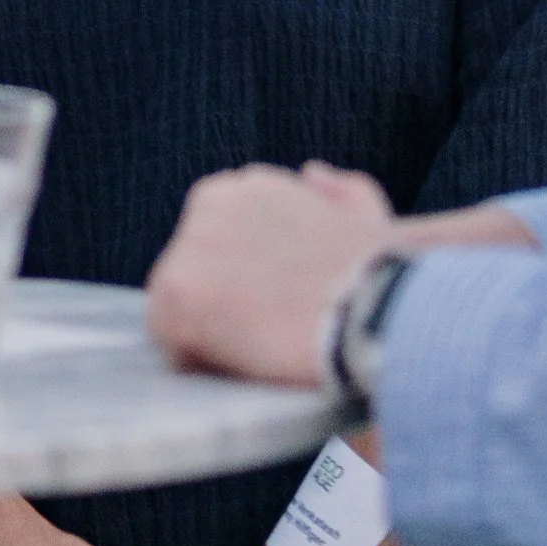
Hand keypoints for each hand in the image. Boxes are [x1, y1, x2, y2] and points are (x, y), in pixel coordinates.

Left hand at [146, 160, 398, 382]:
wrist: (371, 306)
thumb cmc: (377, 270)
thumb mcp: (365, 211)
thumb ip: (338, 191)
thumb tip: (310, 174)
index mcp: (243, 188)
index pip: (220, 240)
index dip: (243, 281)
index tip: (272, 307)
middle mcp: (206, 206)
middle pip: (196, 270)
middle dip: (221, 301)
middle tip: (263, 335)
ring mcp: (185, 250)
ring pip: (180, 306)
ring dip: (208, 331)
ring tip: (257, 356)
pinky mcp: (175, 298)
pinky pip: (169, 343)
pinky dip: (197, 363)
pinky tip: (240, 370)